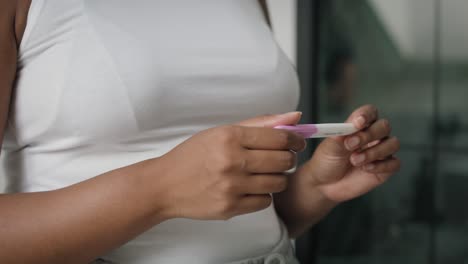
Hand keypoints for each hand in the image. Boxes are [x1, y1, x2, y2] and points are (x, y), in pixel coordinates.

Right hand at [155, 112, 304, 219]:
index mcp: (230, 137)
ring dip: (277, 178)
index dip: (295, 140)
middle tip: (280, 158)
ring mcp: (232, 187)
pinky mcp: (230, 207)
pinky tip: (250, 188)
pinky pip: (265, 202)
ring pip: (279, 183)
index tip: (297, 142)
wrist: (165, 185)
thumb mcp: (221, 132)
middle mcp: (232, 161)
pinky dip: (263, 194)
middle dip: (288, 158)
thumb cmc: (193, 156)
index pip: (279, 138)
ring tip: (263, 174)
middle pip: (283, 161)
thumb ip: (260, 123)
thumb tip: (295, 117)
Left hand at [308, 105, 399, 202]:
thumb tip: (354, 123)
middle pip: (384, 126)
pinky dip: (381, 166)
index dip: (366, 115)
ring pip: (393, 144)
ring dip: (373, 152)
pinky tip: (365, 169)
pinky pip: (394, 163)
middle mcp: (373, 136)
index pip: (370, 112)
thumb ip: (342, 133)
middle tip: (350, 145)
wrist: (325, 183)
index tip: (358, 122)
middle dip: (369, 135)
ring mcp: (381, 152)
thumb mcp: (330, 145)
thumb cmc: (327, 160)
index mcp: (360, 126)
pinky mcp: (386, 169)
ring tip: (354, 161)